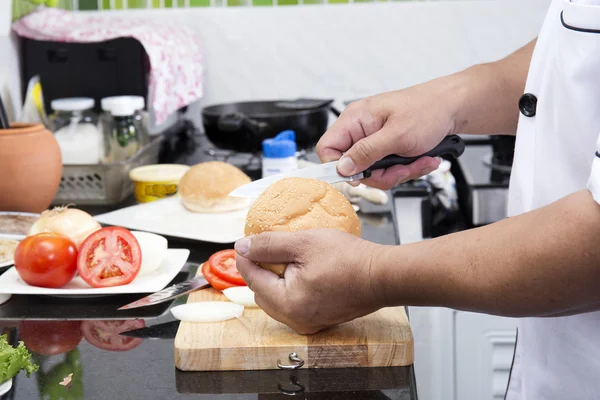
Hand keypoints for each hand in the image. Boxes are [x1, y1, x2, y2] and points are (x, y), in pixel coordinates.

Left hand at [234, 229, 384, 334]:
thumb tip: (242, 247)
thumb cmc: (348, 258)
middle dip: (260, 270)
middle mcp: (296, 319)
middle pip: (262, 293)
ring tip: (283, 258)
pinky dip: (290, 288)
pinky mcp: (320, 320)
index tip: (244, 242)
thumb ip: (268, 245)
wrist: (382, 275)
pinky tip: (299, 271)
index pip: (253, 279)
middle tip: (264, 248)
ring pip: (277, 300)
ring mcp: (309, 323)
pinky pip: (293, 304)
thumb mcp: (303, 243)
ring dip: (274, 280)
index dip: (245, 258)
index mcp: (288, 304)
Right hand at [317, 81, 458, 188]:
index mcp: (355, 119)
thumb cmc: (428, 109)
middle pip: (353, 167)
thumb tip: (342, 167)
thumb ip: (366, 152)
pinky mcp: (387, 149)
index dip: (338, 166)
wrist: (454, 107)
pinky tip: (422, 160)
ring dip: (398, 173)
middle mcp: (361, 130)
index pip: (327, 148)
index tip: (359, 176)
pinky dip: (406, 169)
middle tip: (400, 168)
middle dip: (380, 174)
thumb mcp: (397, 135)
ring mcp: (375, 141)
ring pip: (373, 173)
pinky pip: (388, 170)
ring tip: (418, 161)